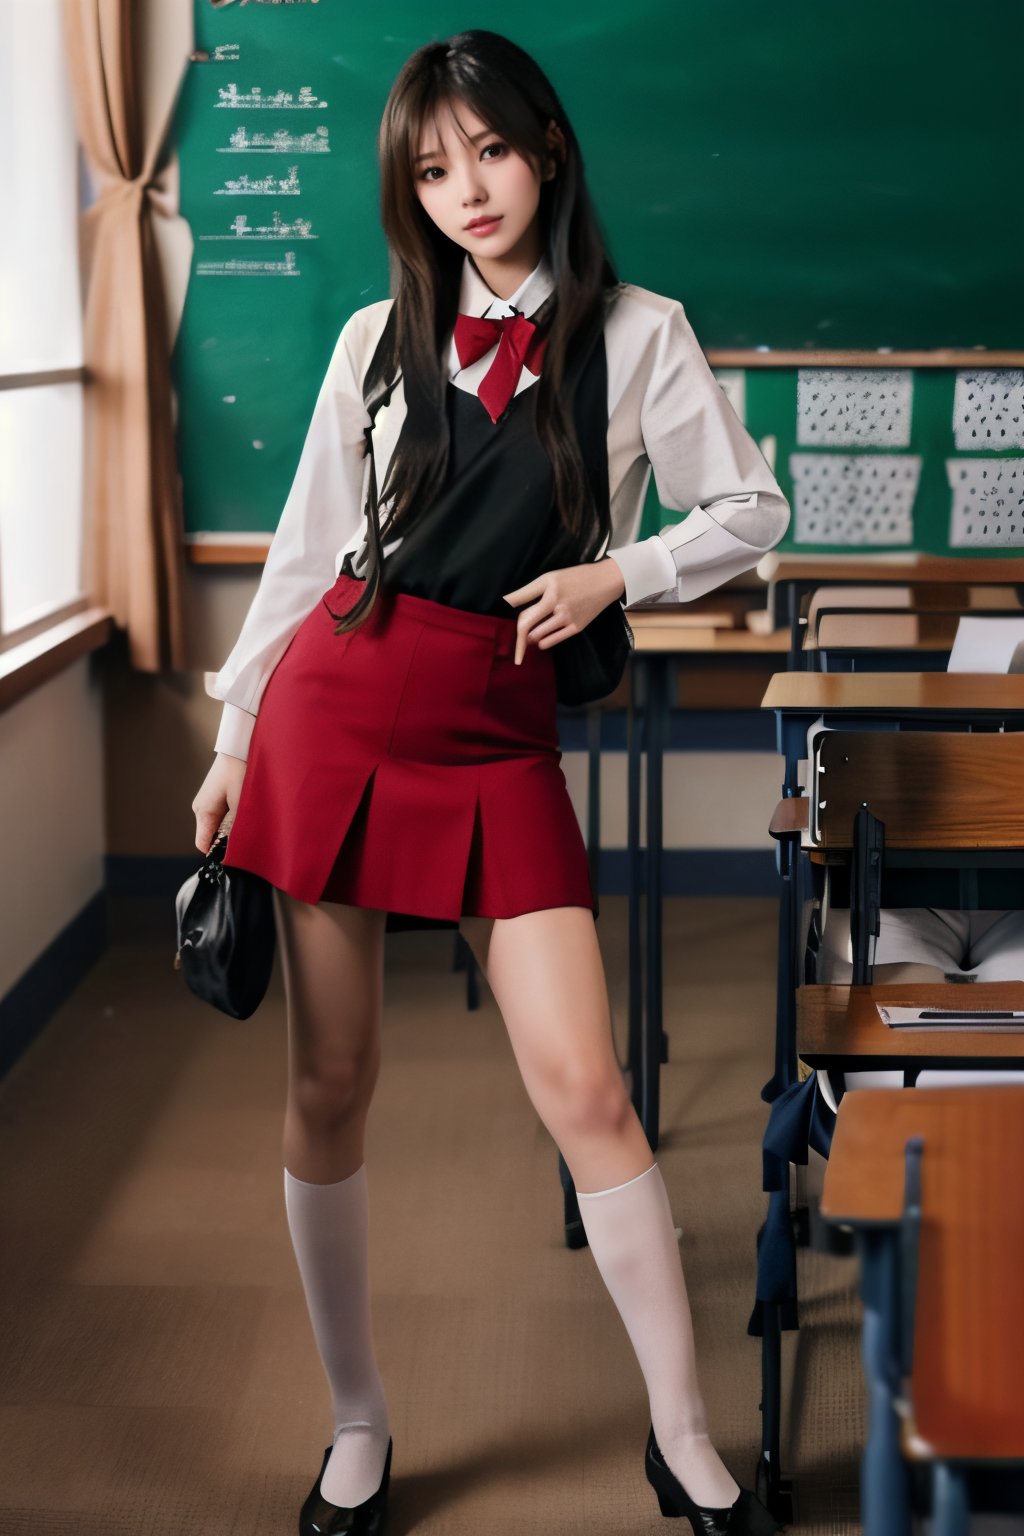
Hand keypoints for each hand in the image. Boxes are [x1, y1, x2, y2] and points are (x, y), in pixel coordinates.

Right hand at [192, 752, 247, 854]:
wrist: (239, 745)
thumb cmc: (240, 770)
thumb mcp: (242, 801)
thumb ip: (236, 826)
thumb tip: (235, 848)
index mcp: (203, 811)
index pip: (203, 844)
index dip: (219, 853)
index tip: (237, 855)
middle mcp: (201, 809)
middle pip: (211, 837)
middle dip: (228, 841)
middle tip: (249, 836)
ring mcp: (207, 803)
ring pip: (218, 828)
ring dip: (232, 829)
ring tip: (249, 821)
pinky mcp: (215, 798)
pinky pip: (222, 817)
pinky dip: (233, 820)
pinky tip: (245, 812)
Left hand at [502, 558, 625, 665]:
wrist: (605, 582)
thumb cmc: (574, 578)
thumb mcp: (549, 578)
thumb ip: (527, 592)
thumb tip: (507, 603)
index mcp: (548, 590)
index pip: (518, 602)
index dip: (504, 610)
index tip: (494, 618)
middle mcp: (556, 604)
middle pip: (525, 624)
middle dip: (516, 635)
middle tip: (512, 642)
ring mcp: (567, 618)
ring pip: (536, 636)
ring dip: (528, 638)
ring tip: (528, 634)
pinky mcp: (575, 628)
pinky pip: (550, 642)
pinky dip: (541, 642)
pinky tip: (539, 639)